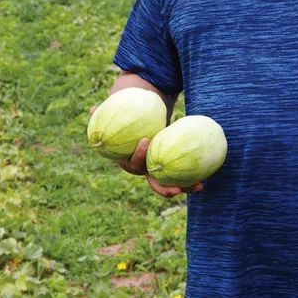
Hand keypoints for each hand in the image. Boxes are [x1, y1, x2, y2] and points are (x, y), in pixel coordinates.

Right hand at [88, 106, 202, 196]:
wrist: (144, 119)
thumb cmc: (131, 115)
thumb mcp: (120, 112)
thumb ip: (107, 111)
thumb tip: (92, 109)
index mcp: (130, 160)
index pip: (132, 163)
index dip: (138, 156)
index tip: (145, 141)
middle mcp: (144, 168)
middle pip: (152, 181)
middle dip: (162, 187)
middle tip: (175, 187)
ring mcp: (158, 170)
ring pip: (169, 183)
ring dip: (183, 187)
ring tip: (198, 187)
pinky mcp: (170, 167)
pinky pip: (181, 175)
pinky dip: (191, 180)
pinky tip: (205, 180)